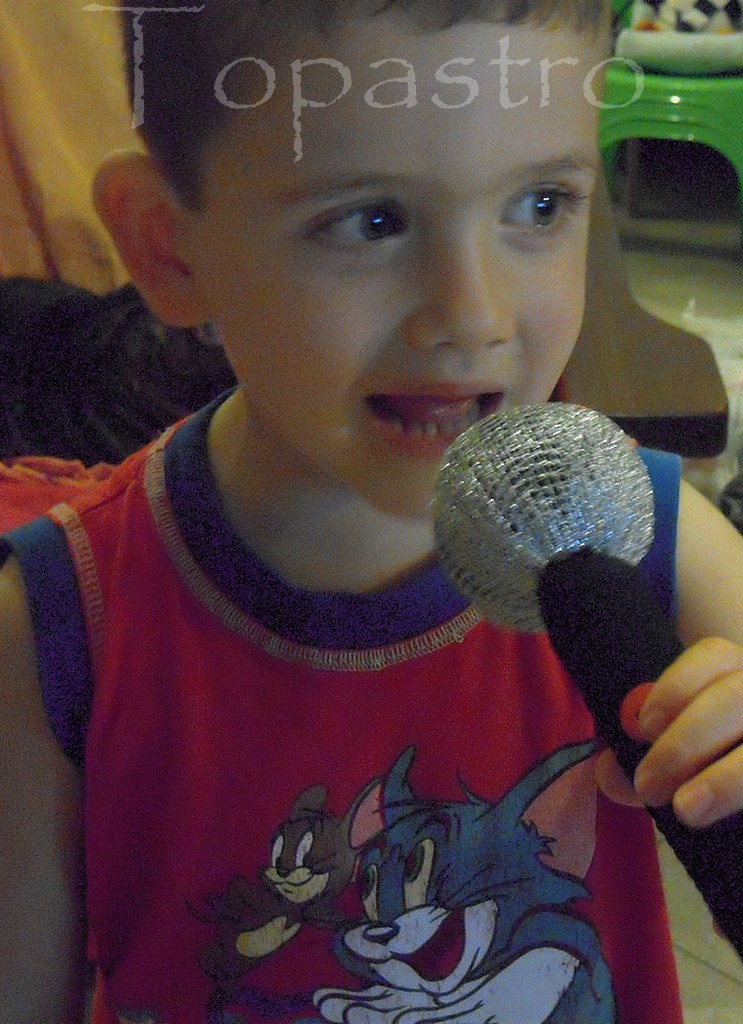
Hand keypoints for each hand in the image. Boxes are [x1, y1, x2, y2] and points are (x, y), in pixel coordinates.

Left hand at [596, 638, 742, 828]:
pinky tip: (725, 819)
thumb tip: (609, 774)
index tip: (643, 727)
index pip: (715, 655)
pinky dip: (741, 794)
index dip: (676, 687)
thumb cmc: (703, 754)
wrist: (740, 763)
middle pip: (735, 698)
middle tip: (648, 786)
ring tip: (686, 810)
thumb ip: (637, 755)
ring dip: (724, 779)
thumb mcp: (669, 746)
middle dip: (686, 742)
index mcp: (737, 670)